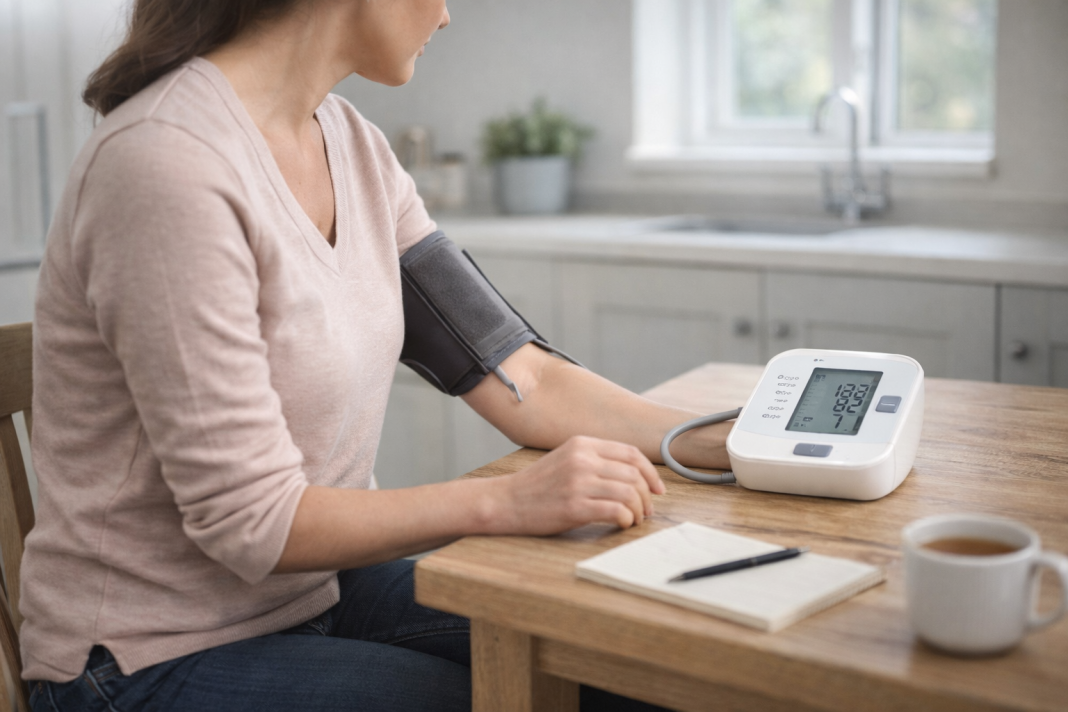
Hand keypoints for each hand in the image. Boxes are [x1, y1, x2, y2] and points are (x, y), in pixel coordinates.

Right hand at [487, 435, 666, 534]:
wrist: (506, 502)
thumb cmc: (537, 486)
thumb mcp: (566, 459)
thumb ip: (595, 460)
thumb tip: (633, 475)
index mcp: (582, 444)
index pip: (630, 453)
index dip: (650, 472)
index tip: (657, 488)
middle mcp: (582, 459)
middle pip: (633, 474)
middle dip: (647, 495)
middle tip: (647, 509)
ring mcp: (578, 482)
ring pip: (629, 492)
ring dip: (639, 509)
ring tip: (634, 518)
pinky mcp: (574, 506)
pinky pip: (616, 510)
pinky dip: (627, 519)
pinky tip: (622, 524)